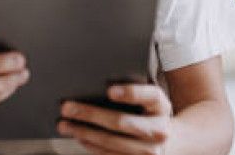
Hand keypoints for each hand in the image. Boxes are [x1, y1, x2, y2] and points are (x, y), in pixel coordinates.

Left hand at [58, 84, 172, 154]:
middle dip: (90, 114)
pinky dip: (91, 146)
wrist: (170, 140)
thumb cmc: (149, 113)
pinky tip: (79, 137)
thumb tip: (96, 86)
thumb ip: (131, 90)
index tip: (109, 90)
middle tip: (67, 107)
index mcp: (161, 106)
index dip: (130, 93)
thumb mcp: (148, 99)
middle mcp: (159, 130)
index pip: (150, 96)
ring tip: (65, 124)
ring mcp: (150, 151)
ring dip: (84, 132)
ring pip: (111, 142)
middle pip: (121, 122)